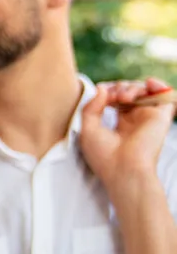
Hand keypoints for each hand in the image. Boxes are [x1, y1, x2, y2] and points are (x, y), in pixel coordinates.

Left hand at [79, 79, 175, 193]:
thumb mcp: (87, 129)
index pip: (116, 98)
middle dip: (119, 87)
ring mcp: (149, 117)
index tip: (100, 93)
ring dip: (133, 87)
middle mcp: (136, 119)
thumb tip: (101, 87)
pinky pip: (166, 95)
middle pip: (130, 92)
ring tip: (123, 97)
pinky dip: (158, 85)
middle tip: (113, 97)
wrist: (124, 169)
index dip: (108, 91)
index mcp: (119, 124)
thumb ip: (91, 107)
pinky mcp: (161, 116)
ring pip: (144, 91)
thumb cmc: (103, 155)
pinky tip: (148, 84)